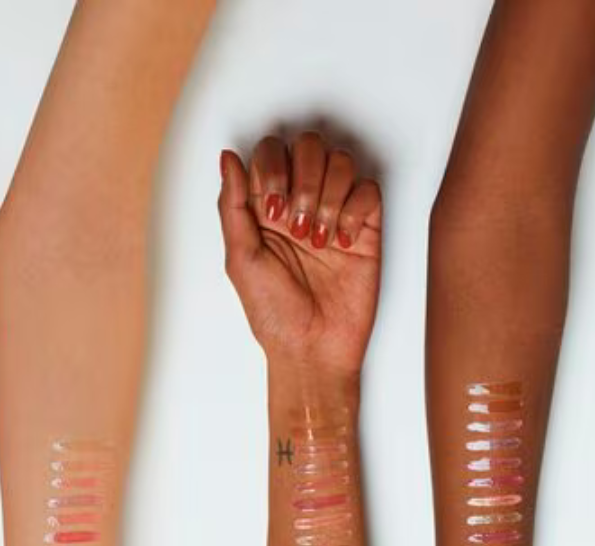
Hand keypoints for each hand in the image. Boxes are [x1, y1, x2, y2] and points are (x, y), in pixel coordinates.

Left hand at [218, 132, 381, 377]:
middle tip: (297, 226)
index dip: (272, 168)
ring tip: (319, 240)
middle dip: (303, 180)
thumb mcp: (240, 260)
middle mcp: (300, 203)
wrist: (312, 349)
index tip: (272, 210)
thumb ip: (232, 205)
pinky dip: (354, 210)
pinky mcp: (364, 228)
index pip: (271, 152)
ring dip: (328, 196)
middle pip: (308, 146)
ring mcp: (334, 213)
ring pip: (340, 161)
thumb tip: (227, 157)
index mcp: (265, 208)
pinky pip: (368, 190)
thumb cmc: (274, 315)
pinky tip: (342, 243)